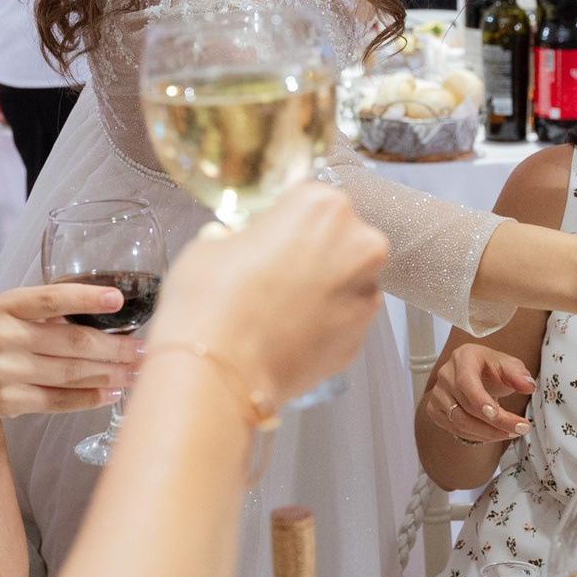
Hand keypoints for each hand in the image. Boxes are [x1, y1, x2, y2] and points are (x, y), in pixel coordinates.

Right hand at [0, 282, 141, 427]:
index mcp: (6, 306)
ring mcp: (6, 371)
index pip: (50, 298)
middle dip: (115, 347)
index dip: (86, 298)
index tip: (117, 299)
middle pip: (72, 342)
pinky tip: (111, 393)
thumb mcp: (7, 315)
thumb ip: (46, 311)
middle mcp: (4, 336)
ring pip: (71, 373)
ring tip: (136, 372)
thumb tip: (108, 311)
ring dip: (110, 374)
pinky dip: (89, 398)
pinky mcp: (11, 401)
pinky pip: (59, 400)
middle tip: (144, 349)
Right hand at [151, 181, 386, 408]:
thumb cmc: (211, 301)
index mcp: (323, 205)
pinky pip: (342, 319)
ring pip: (346, 279)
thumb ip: (241, 235)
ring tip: (276, 309)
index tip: (265, 235)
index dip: (282, 219)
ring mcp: (365, 295)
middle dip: (311, 251)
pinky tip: (285, 334)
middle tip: (270, 273)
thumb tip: (243, 243)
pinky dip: (321, 323)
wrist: (218, 375)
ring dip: (321, 287)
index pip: (307, 200)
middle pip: (338, 237)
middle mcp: (358, 244)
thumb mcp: (211, 243)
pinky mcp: (360, 339)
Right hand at [422, 343, 535, 443]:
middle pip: (466, 407)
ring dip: (488, 433)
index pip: (466, 382)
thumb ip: (519, 374)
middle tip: (519, 428)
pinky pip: (455, 430)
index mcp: (463, 357)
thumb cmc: (490, 369)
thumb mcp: (508, 365)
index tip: (498, 415)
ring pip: (460, 422)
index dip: (480, 401)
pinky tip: (493, 434)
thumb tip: (528, 386)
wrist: (475, 374)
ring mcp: (437, 393)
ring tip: (510, 433)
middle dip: (495, 423)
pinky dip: (476, 436)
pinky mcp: (435, 410)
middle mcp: (445, 375)